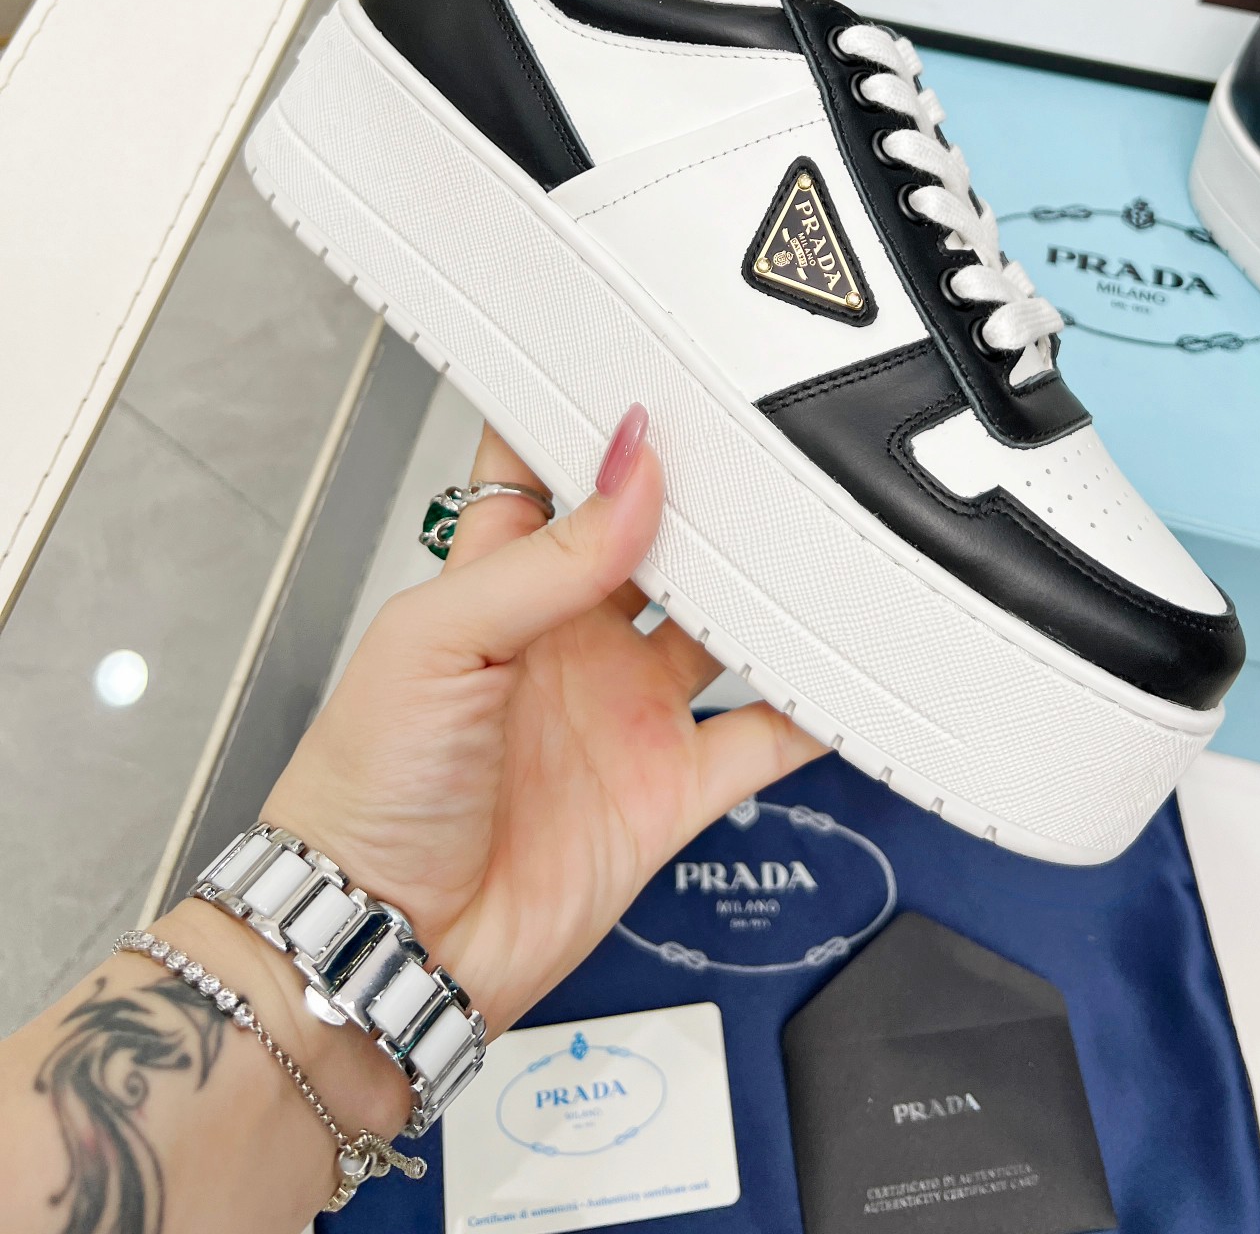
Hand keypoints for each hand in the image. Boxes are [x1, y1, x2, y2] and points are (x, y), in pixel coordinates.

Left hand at [263, 405, 820, 1038]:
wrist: (385, 945)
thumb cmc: (367, 787)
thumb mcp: (439, 641)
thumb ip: (548, 556)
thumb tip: (634, 464)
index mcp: (502, 577)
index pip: (549, 465)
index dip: (594, 410)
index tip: (653, 351)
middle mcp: (573, 633)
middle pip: (662, 536)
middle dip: (714, 489)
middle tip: (776, 432)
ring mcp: (627, 708)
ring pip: (728, 626)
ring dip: (776, 588)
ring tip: (833, 530)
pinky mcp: (670, 788)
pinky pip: (765, 737)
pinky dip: (818, 710)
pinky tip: (856, 670)